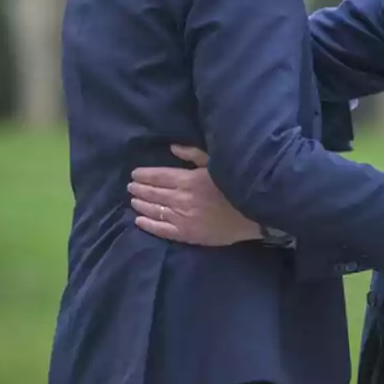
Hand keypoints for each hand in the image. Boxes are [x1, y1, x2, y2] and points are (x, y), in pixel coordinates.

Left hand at [129, 145, 260, 245]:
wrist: (254, 214)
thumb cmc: (236, 185)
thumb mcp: (217, 162)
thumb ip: (194, 154)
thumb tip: (172, 148)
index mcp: (188, 179)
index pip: (158, 176)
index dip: (144, 175)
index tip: (134, 174)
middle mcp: (181, 199)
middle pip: (153, 193)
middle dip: (139, 189)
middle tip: (130, 187)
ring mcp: (182, 218)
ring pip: (154, 211)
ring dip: (141, 205)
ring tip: (133, 201)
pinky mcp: (187, 234)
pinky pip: (162, 230)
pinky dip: (148, 225)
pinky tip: (139, 221)